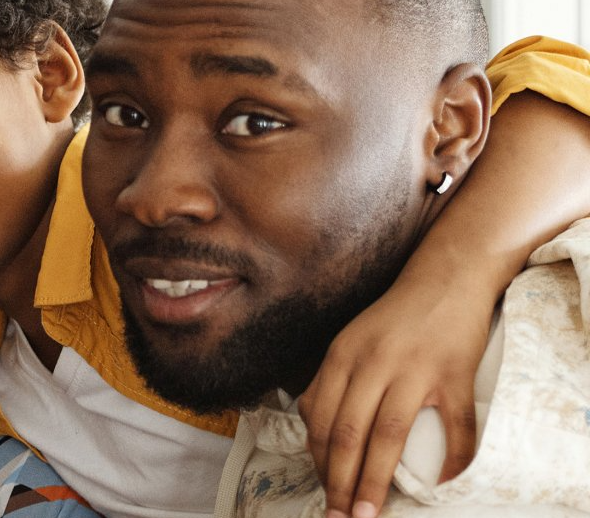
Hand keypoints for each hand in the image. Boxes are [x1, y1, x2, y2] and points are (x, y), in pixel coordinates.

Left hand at [299, 282, 489, 517]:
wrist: (447, 277)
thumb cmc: (394, 316)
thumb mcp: (349, 340)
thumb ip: (331, 379)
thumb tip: (313, 428)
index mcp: (342, 355)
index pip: (320, 419)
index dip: (318, 462)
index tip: (321, 491)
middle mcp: (373, 363)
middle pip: (348, 434)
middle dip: (339, 482)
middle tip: (340, 516)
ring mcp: (416, 369)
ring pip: (388, 437)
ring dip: (375, 480)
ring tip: (369, 511)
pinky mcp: (455, 374)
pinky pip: (456, 426)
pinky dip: (453, 459)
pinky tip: (442, 484)